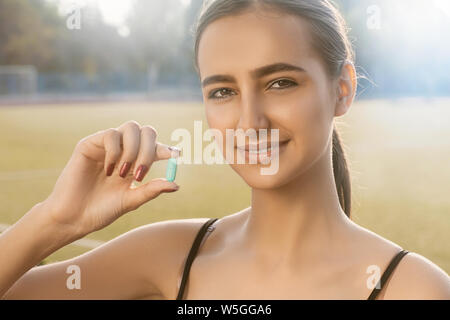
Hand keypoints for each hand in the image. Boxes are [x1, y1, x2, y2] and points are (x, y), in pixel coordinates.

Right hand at [41, 120, 179, 236]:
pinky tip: (109, 170)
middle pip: (147, 132)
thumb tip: (176, 184)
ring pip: (131, 127)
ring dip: (133, 150)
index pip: (156, 147)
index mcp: (136, 163)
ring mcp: (107, 146)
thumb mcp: (131, 200)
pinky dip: (115, 151)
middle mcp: (124, 151)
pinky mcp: (90, 144)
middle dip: (149, 150)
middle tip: (141, 173)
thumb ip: (151, 190)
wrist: (74, 218)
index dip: (167, 149)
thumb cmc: (101, 210)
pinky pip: (111, 134)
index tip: (176, 155)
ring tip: (123, 174)